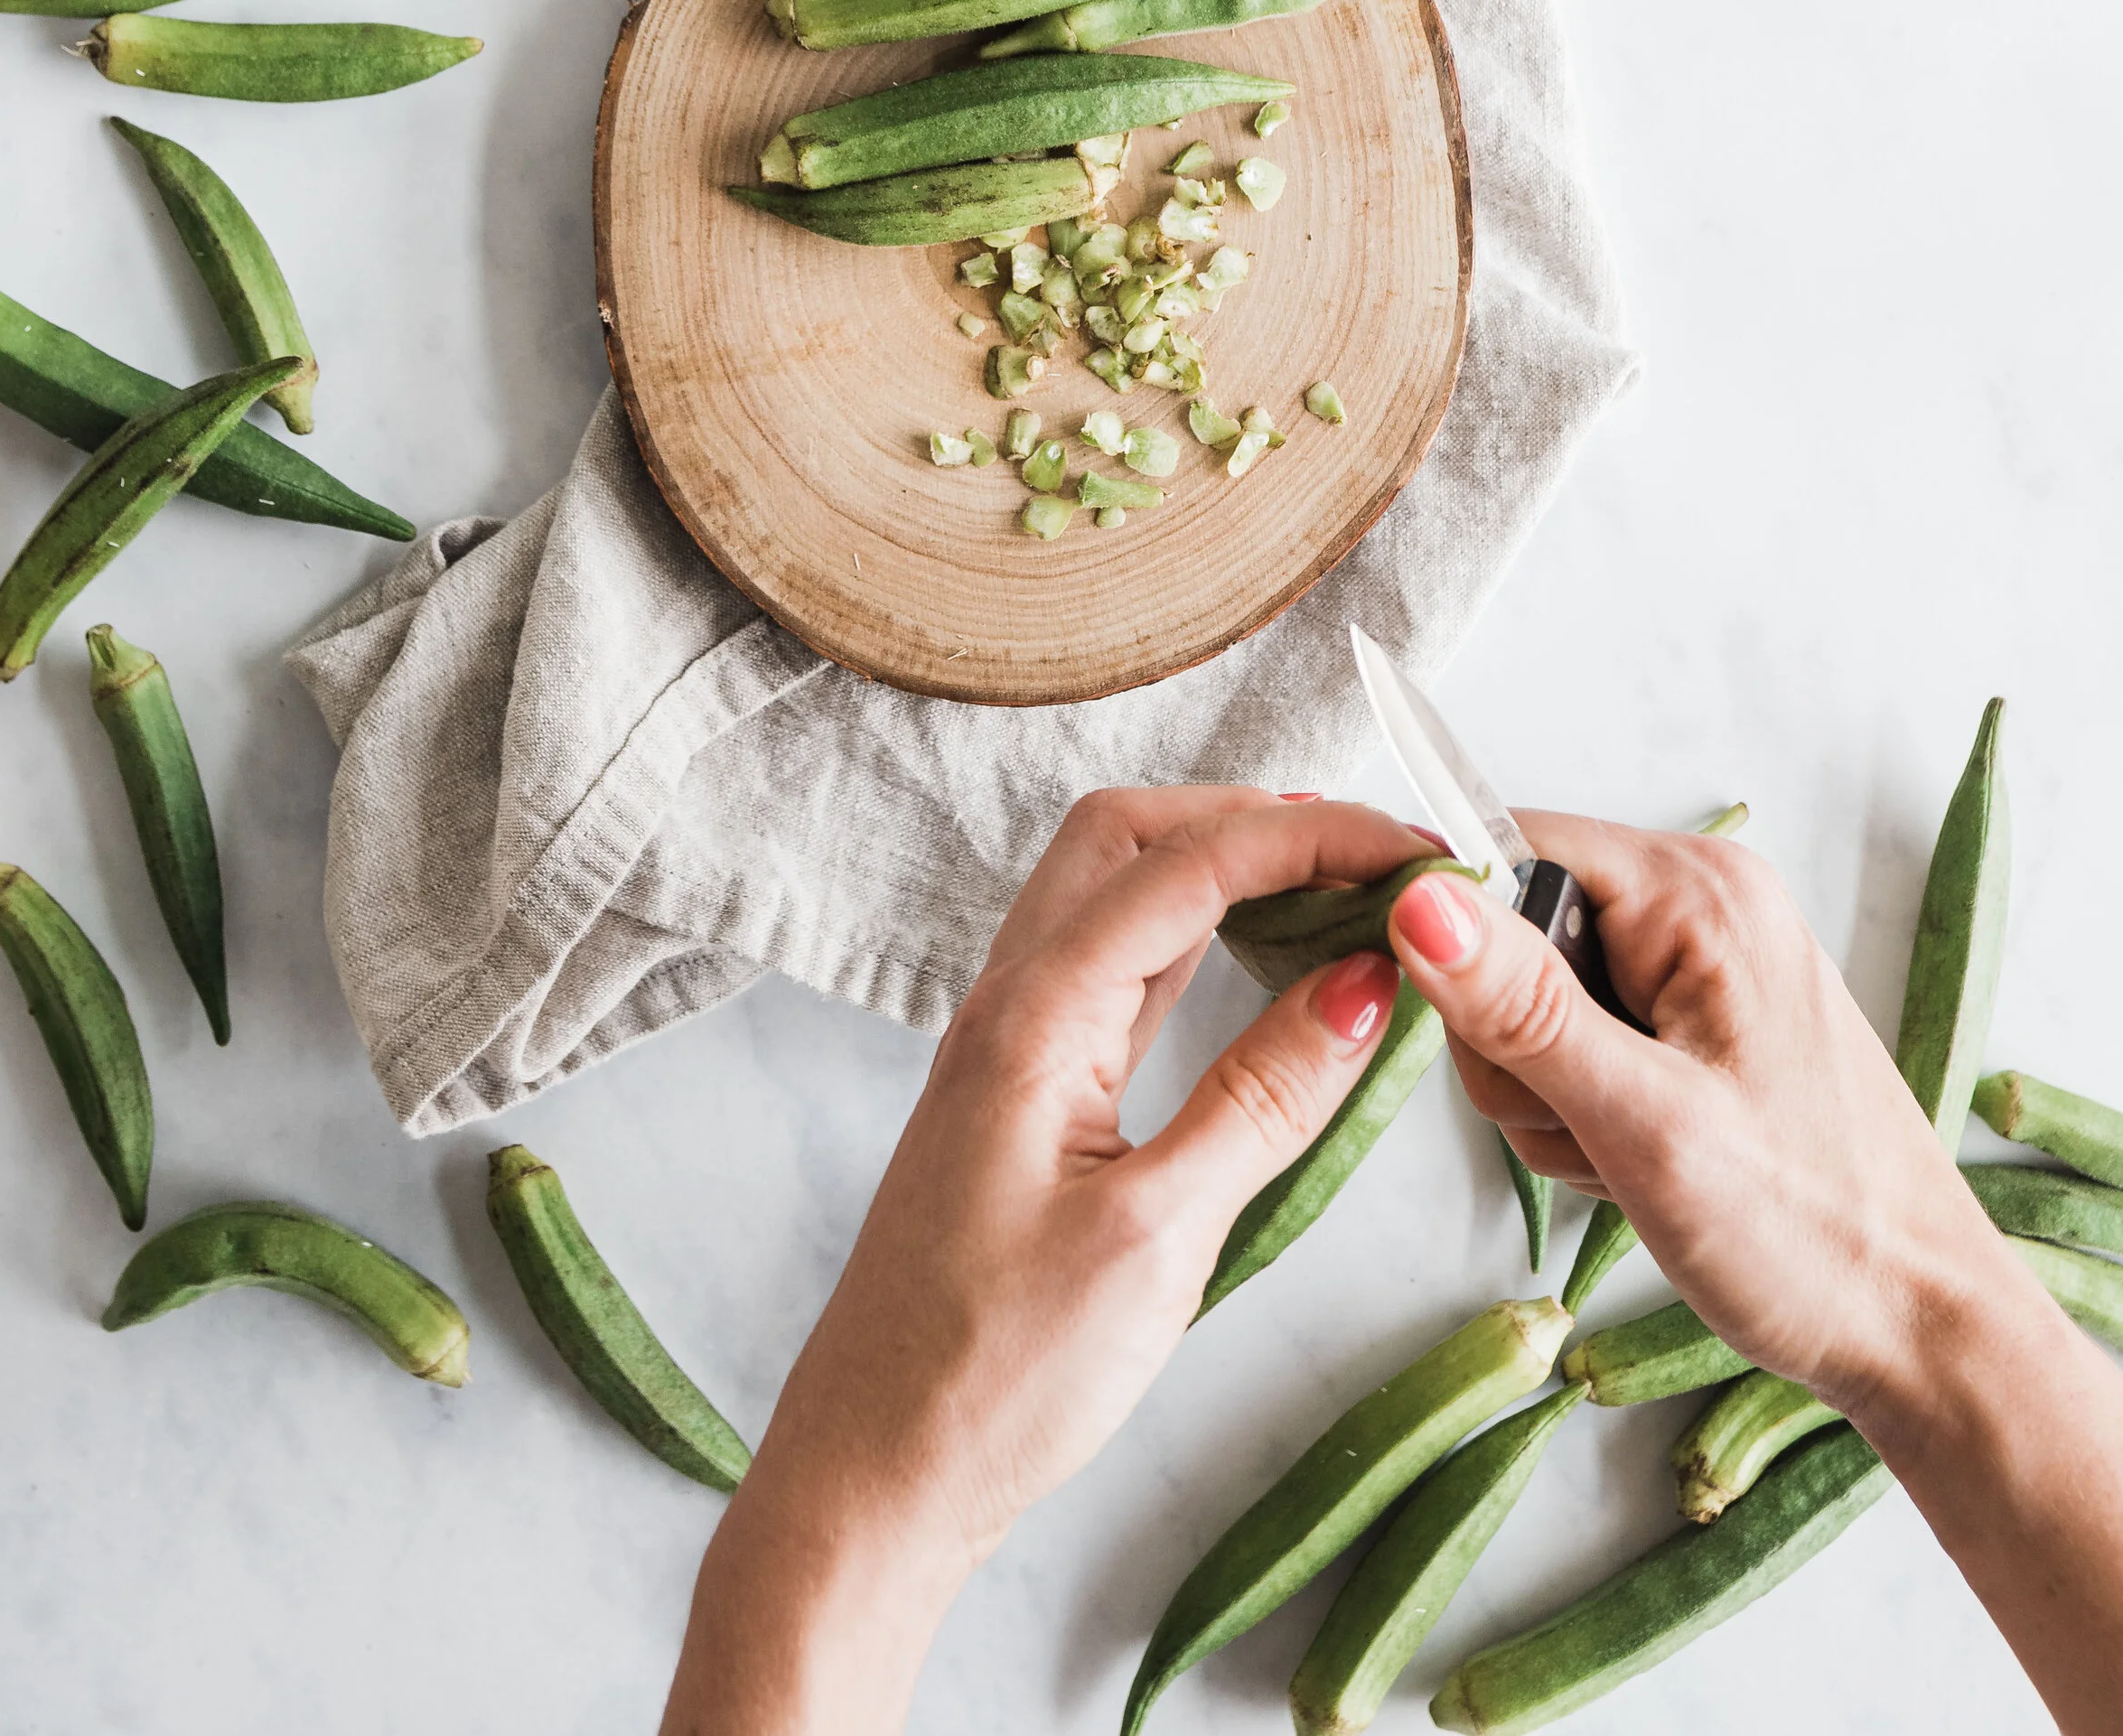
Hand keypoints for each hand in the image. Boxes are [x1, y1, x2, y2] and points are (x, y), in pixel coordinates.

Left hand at [660, 785, 1423, 1735]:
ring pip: (1118, 894)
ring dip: (1223, 867)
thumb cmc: (996, 1376)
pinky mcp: (1023, 1094)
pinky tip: (1259, 966)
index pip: (1188, 864)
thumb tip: (1365, 982)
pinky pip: (1114, 968)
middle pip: (1132, 836)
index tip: (1412, 844)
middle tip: (1370, 850)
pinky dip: (1194, 939)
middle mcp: (1007, 1003)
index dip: (1310, 834)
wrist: (877, 1472)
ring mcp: (1009, 1044)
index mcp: (1031, 1017)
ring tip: (1336, 889)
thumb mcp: (1158, 1237)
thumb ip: (1264, 1097)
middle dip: (1255, 816)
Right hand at [1381, 817, 2017, 1413]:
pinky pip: (1585, 1037)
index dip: (1458, 936)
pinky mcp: (1702, 1025)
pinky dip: (1585, 1108)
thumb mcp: (1646, 1124)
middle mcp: (1706, 905)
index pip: (1509, 845)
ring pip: (1538, 995)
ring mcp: (1706, 967)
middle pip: (1517, 927)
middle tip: (1584, 1127)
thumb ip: (1523, 1007)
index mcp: (1700, 893)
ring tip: (1624, 1156)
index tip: (1480, 1039)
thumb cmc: (1815, 1236)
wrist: (1923, 1330)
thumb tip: (1417, 898)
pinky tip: (1638, 1162)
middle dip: (1515, 1043)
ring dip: (1548, 1091)